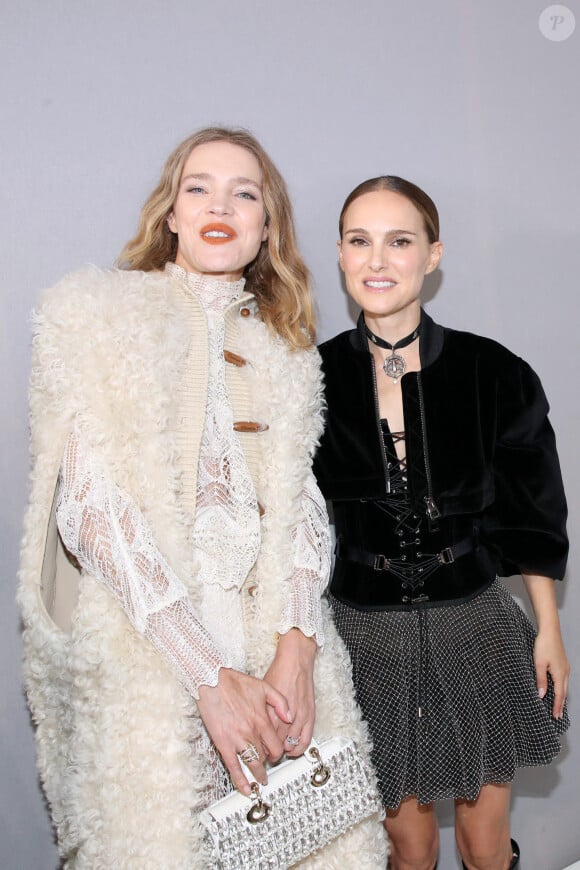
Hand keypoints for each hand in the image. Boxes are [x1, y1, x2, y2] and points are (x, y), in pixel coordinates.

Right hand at [196, 668, 291, 794]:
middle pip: (266, 756)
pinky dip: (240, 780)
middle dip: (268, 763)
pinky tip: (244, 788)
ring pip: (252, 763)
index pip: (276, 745)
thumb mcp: (264, 687)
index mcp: (262, 719)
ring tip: (259, 780)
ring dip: (257, 774)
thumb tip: (289, 718)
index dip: (278, 752)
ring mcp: (237, 739)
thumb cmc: (234, 683)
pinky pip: (233, 767)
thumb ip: (280, 702)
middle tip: (268, 767)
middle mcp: (251, 732)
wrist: (212, 681)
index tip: (277, 754)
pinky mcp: (223, 743)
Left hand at [264, 628, 316, 756]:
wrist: (296, 661)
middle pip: (275, 743)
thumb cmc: (279, 672)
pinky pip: (305, 739)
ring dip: (283, 752)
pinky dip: (299, 748)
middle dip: (269, 753)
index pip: (263, 737)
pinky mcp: (310, 716)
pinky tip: (293, 751)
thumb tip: (254, 725)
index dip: (258, 747)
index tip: (255, 750)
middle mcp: (285, 716)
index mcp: (271, 711)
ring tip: (277, 754)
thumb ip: (260, 710)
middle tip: (264, 756)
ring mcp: (299, 717)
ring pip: (289, 744)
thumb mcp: (262, 692)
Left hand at [522, 573, 569, 719]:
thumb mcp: (539, 664)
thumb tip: (541, 695)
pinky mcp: (562, 663)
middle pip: (563, 692)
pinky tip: (557, 688)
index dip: (557, 706)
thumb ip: (540, 680)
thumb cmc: (543, 645)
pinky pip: (563, 680)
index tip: (556, 717)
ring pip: (564, 686)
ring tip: (558, 706)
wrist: (550, 630)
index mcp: (559, 674)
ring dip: (561, 697)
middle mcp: (565, 672)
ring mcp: (565, 667)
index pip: (559, 695)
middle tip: (558, 716)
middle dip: (560, 704)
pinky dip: (560, 688)